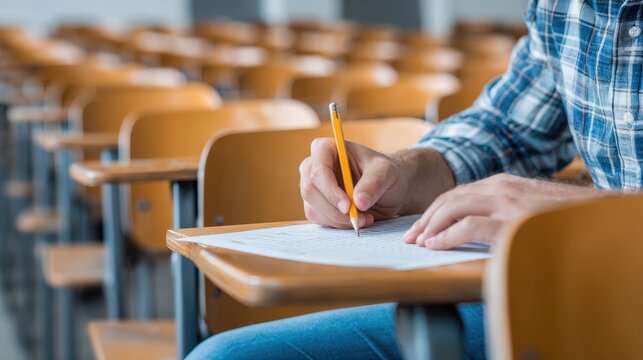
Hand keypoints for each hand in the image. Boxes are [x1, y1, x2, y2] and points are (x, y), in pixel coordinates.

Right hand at [299, 138, 408, 228]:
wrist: (386, 189)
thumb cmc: (384, 173)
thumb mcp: (386, 172)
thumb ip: (374, 183)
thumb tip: (359, 201)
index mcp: (326, 149)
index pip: (318, 169)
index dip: (330, 190)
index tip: (348, 206)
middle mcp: (314, 166)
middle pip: (310, 190)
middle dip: (333, 209)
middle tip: (357, 217)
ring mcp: (312, 186)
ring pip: (313, 208)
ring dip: (338, 219)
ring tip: (365, 217)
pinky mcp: (315, 204)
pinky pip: (318, 219)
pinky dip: (338, 224)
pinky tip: (356, 218)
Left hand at [403, 173, 604, 249]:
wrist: (595, 216)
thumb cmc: (559, 216)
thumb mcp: (525, 206)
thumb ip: (500, 211)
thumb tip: (473, 228)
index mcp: (500, 184)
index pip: (455, 194)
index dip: (434, 211)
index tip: (420, 228)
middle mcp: (499, 188)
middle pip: (448, 199)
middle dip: (425, 219)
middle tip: (410, 237)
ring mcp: (506, 202)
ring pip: (453, 208)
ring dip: (431, 226)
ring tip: (418, 242)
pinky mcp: (512, 221)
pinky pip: (470, 226)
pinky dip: (448, 235)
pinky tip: (435, 245)